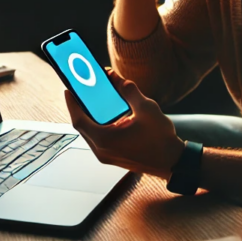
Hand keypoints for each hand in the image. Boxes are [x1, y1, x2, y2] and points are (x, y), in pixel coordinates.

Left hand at [64, 69, 183, 178]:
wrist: (172, 162)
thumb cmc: (161, 139)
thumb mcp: (146, 109)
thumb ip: (128, 91)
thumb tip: (115, 77)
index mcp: (105, 140)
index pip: (79, 119)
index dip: (71, 103)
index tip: (68, 88)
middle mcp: (101, 150)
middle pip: (83, 125)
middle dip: (81, 106)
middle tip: (81, 90)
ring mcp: (106, 155)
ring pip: (90, 132)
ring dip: (90, 115)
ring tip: (92, 98)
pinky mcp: (112, 156)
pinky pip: (99, 137)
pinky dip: (99, 124)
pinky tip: (107, 112)